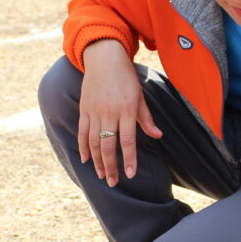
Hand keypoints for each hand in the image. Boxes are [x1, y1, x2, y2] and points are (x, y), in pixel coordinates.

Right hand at [79, 40, 162, 186]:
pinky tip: (86, 160)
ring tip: (102, 175)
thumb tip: (158, 136)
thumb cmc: (126, 78)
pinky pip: (82, 132)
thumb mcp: (140, 97)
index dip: (128, 159)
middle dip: (111, 166)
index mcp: (126, 110)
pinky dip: (83, 147)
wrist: (104, 59)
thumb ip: (146, 118)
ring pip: (94, 142)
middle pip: (108, 145)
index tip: (130, 174)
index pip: (128, 140)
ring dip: (97, 161)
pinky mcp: (84, 109)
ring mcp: (95, 111)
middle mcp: (109, 112)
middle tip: (113, 182)